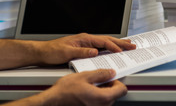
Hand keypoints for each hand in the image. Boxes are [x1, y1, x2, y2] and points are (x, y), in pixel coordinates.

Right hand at [1, 69, 126, 105]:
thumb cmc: (65, 91)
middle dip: (110, 86)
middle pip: (115, 95)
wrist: (53, 101)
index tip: (111, 77)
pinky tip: (87, 91)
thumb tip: (111, 72)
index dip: (118, 81)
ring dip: (103, 91)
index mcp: (102, 98)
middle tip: (99, 79)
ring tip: (91, 85)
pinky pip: (99, 104)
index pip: (122, 90)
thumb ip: (100, 74)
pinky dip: (97, 97)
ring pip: (107, 100)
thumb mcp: (84, 76)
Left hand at [34, 33, 135, 64]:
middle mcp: (86, 39)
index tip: (122, 51)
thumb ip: (81, 52)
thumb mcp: (66, 52)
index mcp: (84, 38)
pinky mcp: (84, 48)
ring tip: (127, 45)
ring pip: (105, 42)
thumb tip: (94, 52)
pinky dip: (109, 48)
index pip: (102, 41)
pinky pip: (100, 47)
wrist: (43, 52)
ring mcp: (86, 43)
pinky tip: (113, 49)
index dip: (113, 46)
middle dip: (120, 43)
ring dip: (117, 44)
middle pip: (107, 40)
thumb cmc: (52, 51)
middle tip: (132, 45)